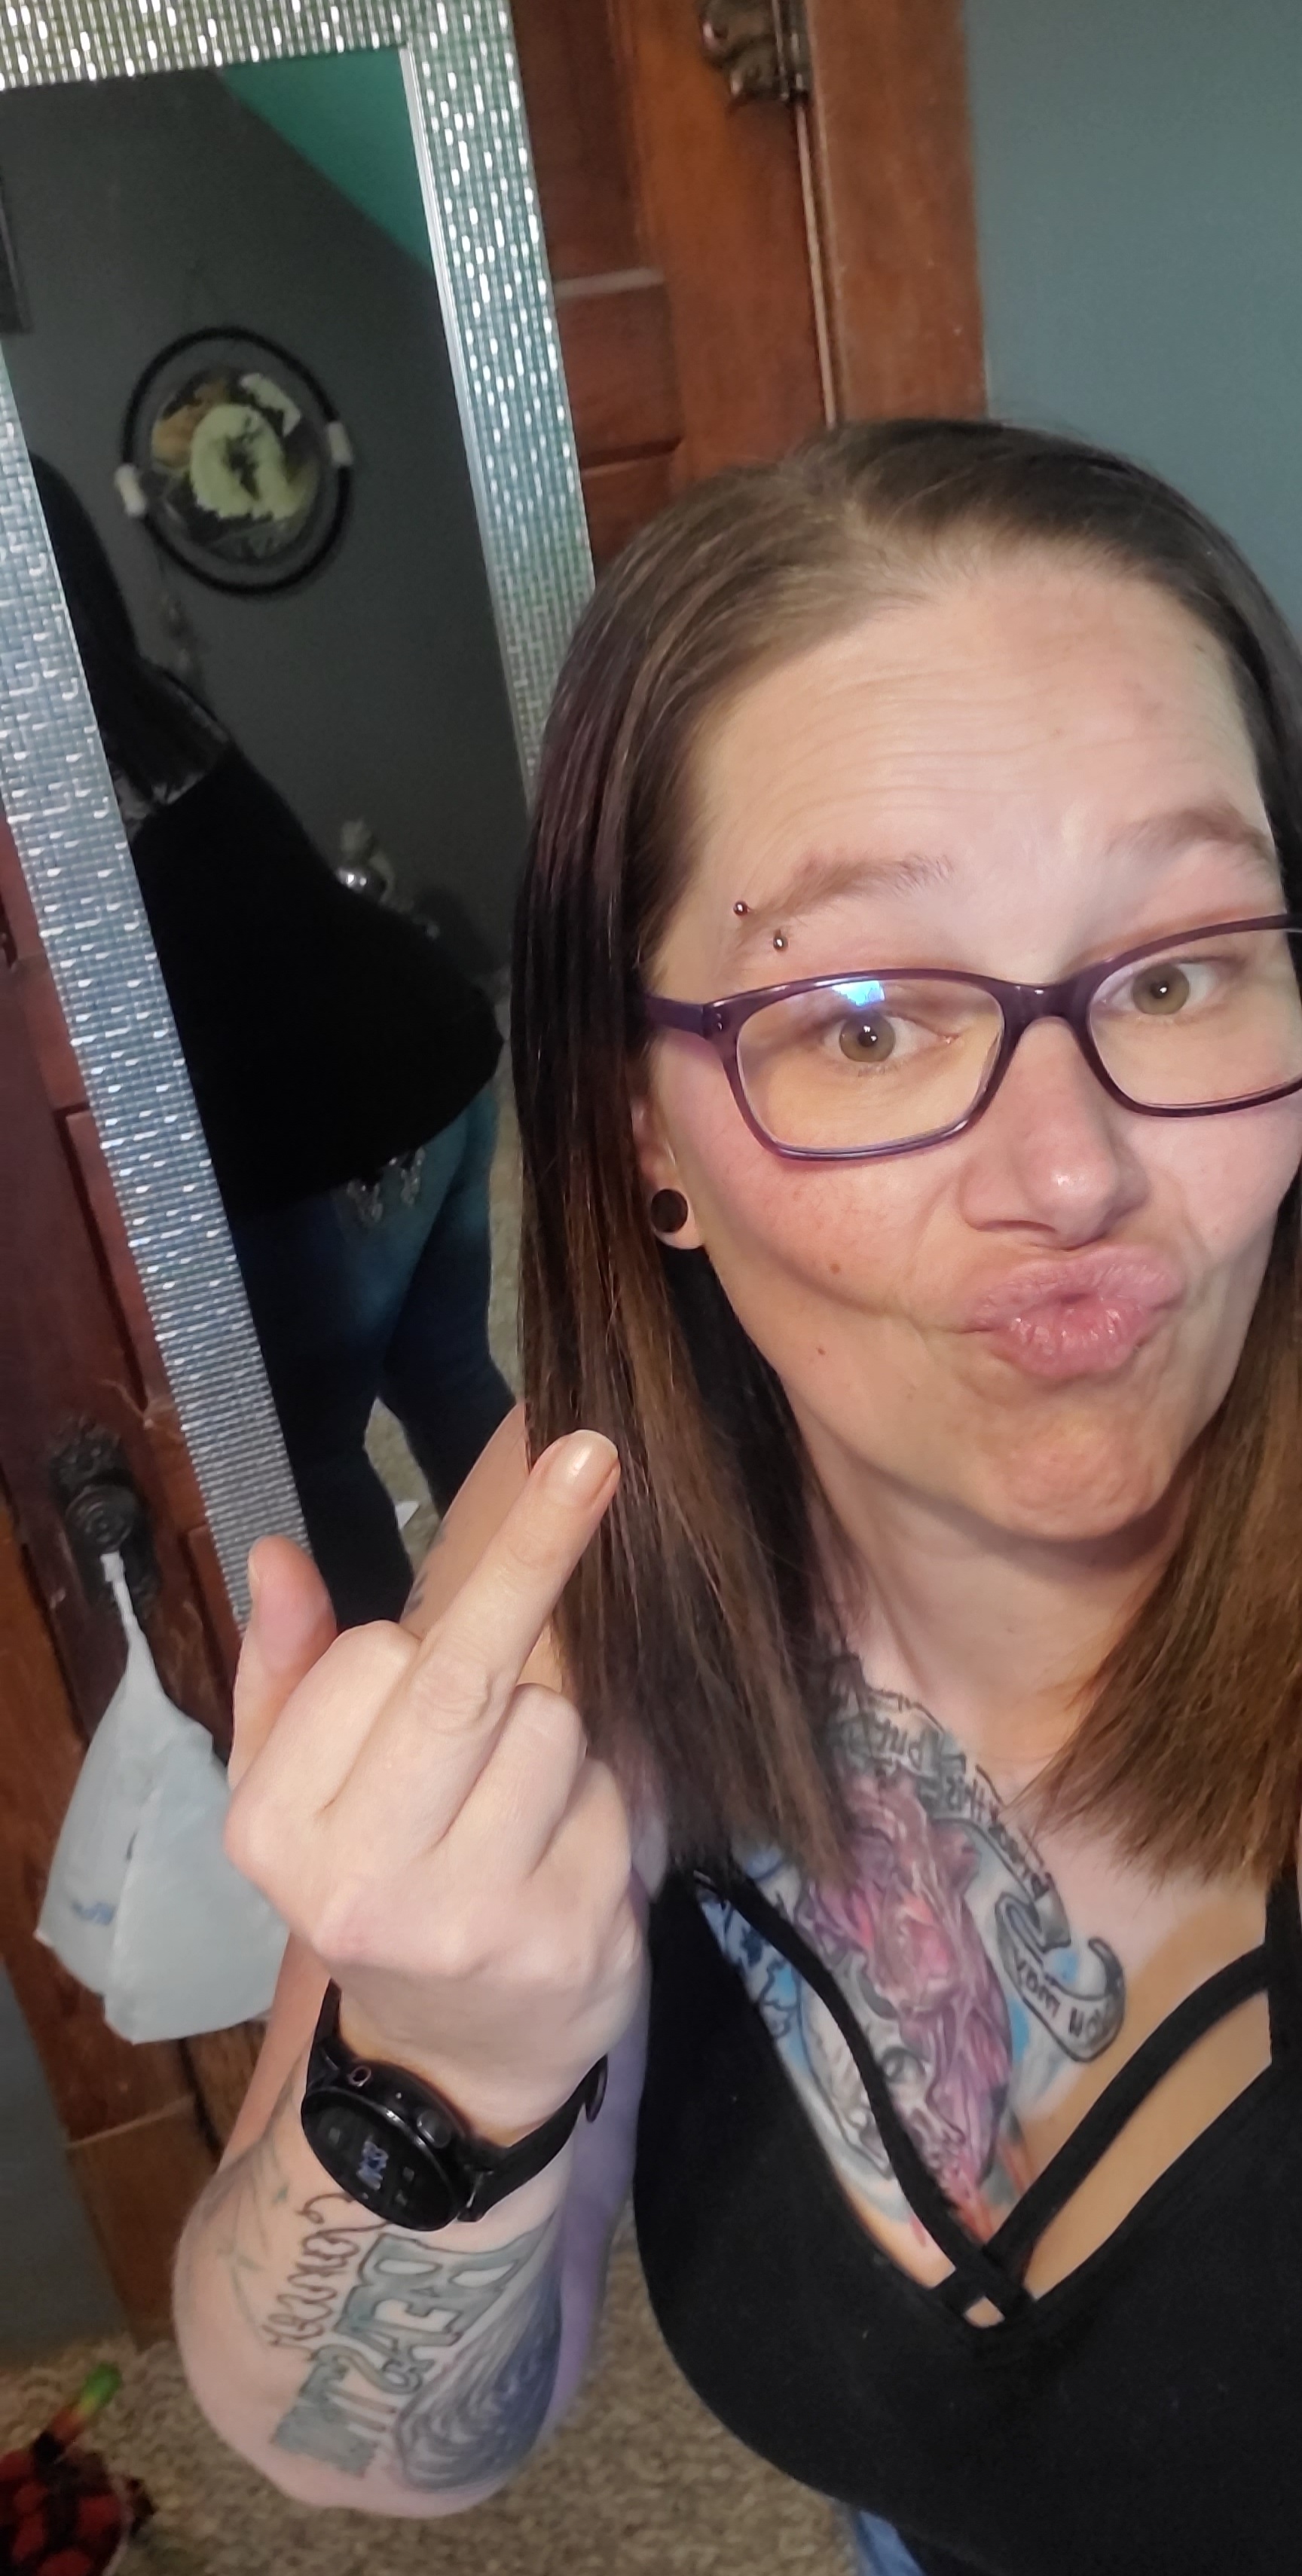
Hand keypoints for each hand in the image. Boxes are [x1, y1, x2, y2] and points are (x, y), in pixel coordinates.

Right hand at [224, 1434, 638, 2136]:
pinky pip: (614, 1792)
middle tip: (594, 1455)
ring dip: (555, 1734)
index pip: (370, 1663)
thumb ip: (284, 1672)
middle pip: (467, 1677)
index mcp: (277, 1831)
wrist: (454, 2062)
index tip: (428, 1645)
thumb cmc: (376, 1885)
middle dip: (537, 1552)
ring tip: (520, 1804)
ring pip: (553, 1725)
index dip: (413, 1643)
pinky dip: (606, 1795)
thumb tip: (275, 1554)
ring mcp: (472, 1918)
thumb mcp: (293, 1793)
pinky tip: (569, 1851)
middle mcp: (363, 1882)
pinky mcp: (571, 1937)